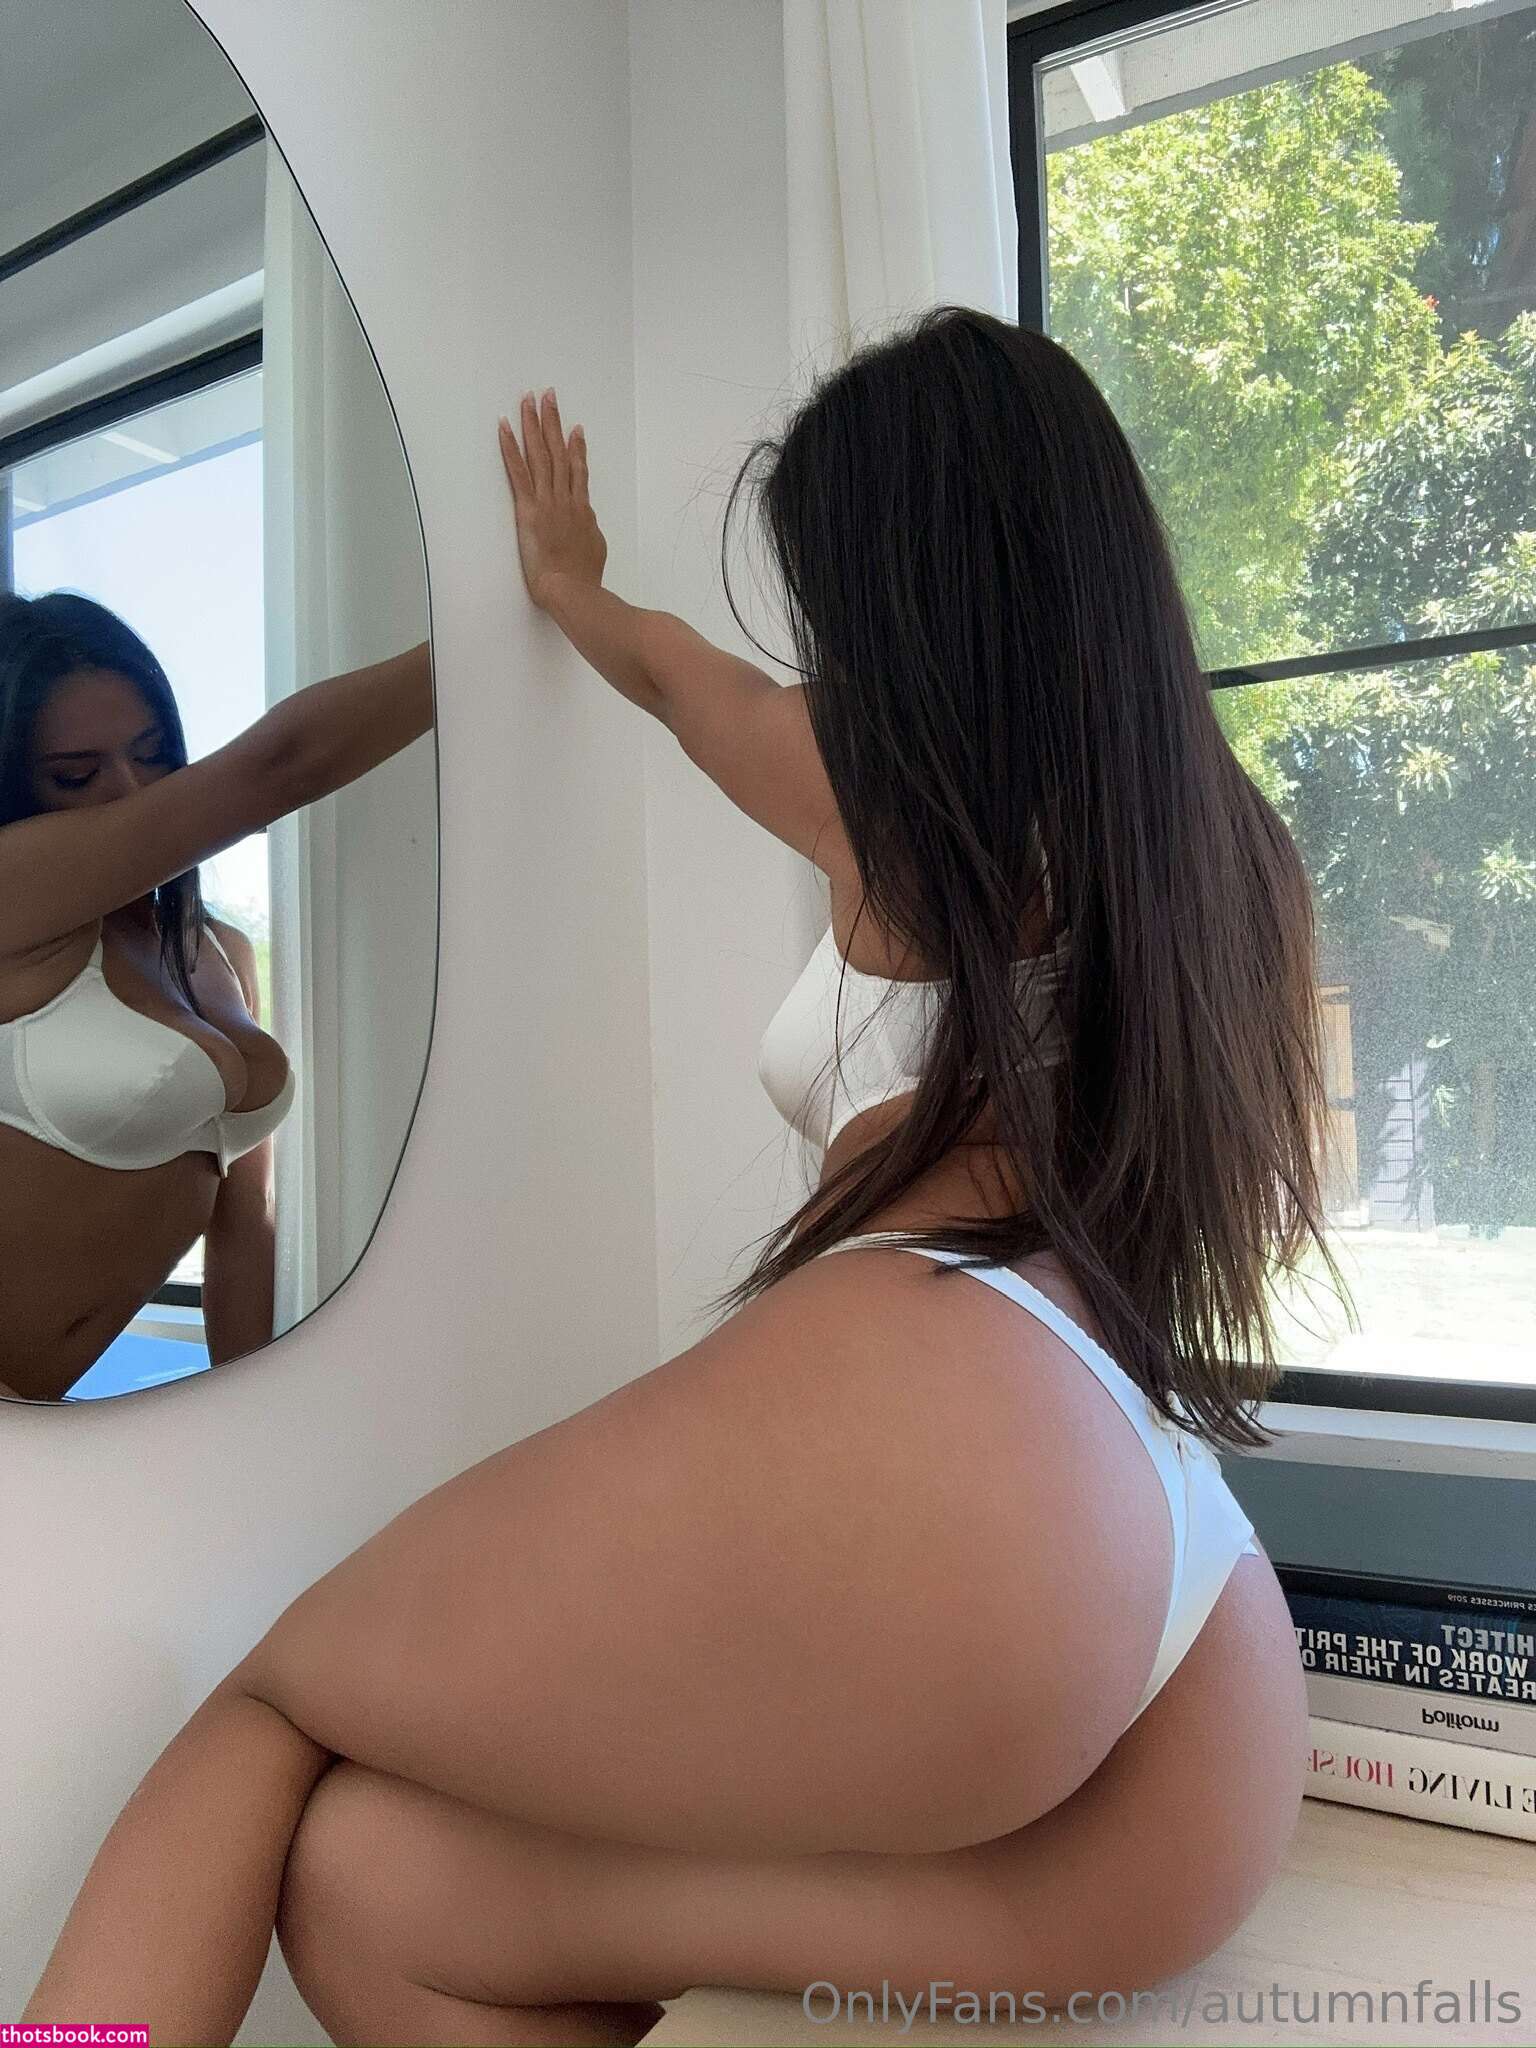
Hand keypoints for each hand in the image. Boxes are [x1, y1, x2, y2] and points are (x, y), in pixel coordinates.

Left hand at [498, 389, 607, 612]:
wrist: (573, 590)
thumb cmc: (584, 579)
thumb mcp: (594, 550)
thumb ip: (589, 532)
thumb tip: (587, 524)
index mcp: (582, 509)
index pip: (579, 471)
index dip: (577, 448)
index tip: (576, 429)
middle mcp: (566, 498)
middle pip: (559, 452)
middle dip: (553, 421)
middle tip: (549, 396)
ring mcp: (548, 501)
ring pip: (541, 454)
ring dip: (534, 424)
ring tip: (529, 400)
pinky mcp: (529, 509)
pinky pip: (517, 472)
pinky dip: (510, 447)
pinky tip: (504, 427)